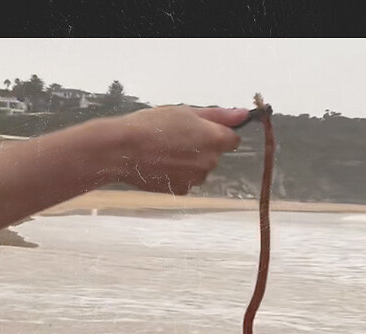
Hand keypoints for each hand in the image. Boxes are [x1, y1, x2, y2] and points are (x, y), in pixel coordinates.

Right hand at [116, 105, 248, 194]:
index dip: (217, 133)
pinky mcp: (182, 190)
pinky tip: (161, 164)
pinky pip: (187, 180)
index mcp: (215, 140)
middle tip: (177, 137)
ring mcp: (197, 179)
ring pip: (200, 168)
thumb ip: (218, 115)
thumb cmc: (151, 126)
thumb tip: (243, 114)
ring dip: (190, 161)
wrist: (122, 150)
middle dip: (202, 147)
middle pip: (215, 154)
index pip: (232, 139)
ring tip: (165, 150)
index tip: (201, 130)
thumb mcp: (186, 112)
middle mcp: (211, 162)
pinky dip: (178, 174)